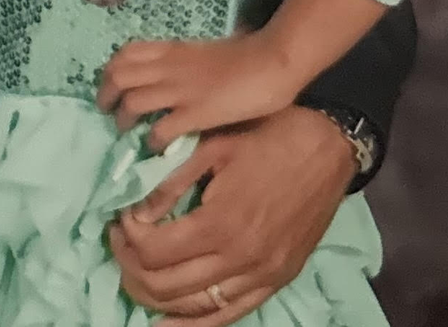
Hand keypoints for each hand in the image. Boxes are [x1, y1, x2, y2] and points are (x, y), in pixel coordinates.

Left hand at [97, 31, 298, 150]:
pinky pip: (161, 129)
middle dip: (106, 96)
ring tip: (125, 132)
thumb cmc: (245, 55)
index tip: (111, 85)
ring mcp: (180, 91)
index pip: (124, 53)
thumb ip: (183, 60)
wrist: (271, 62)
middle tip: (107, 112)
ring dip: (123, 120)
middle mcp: (167, 68)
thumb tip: (173, 69)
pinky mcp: (195, 114)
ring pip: (131, 102)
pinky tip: (156, 147)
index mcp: (170, 50)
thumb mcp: (202, 51)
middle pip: (117, 76)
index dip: (110, 70)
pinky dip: (152, 140)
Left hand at [106, 105, 354, 325]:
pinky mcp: (276, 283)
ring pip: (193, 308)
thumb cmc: (267, 139)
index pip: (154, 252)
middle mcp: (241, 260)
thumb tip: (136, 211)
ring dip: (154, 296)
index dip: (127, 238)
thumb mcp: (210, 147)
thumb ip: (169, 182)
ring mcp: (261, 277)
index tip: (121, 218)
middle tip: (120, 243)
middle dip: (131, 267)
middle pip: (165, 286)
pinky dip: (193, 324)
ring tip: (136, 270)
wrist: (327, 149)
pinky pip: (228, 316)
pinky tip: (167, 323)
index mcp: (221, 223)